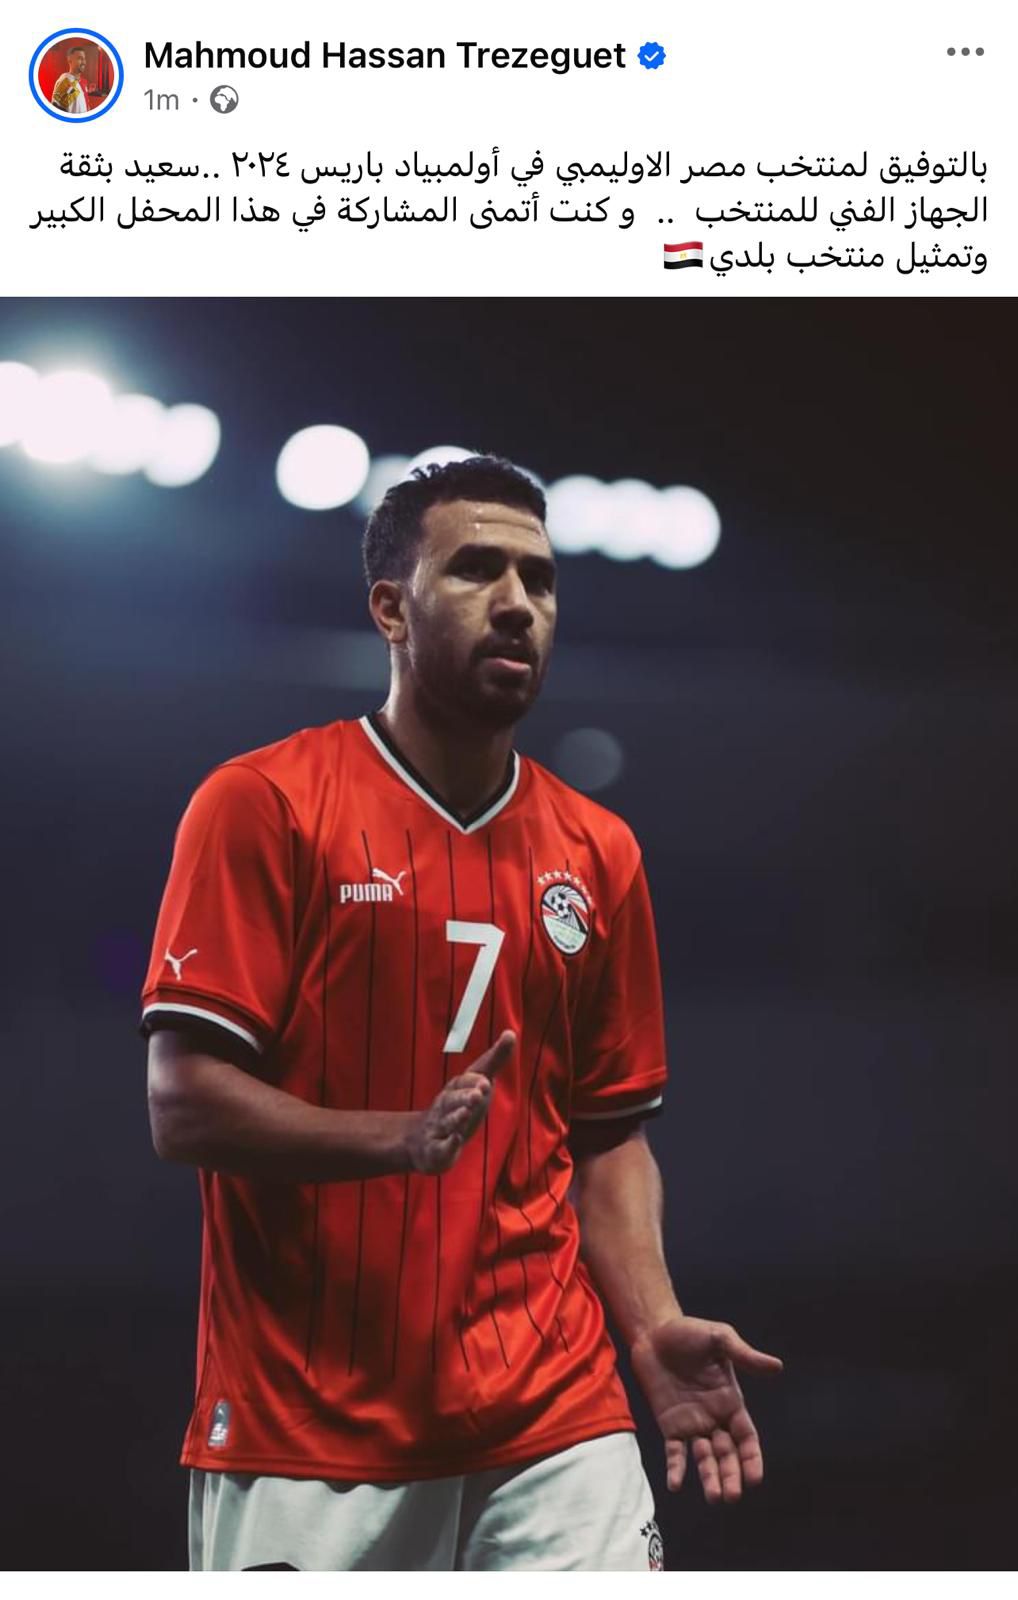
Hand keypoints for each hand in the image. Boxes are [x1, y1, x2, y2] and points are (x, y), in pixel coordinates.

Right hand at [405, 1029, 514, 1174]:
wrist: (422, 1141)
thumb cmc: (458, 1106)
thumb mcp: (476, 1082)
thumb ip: (494, 1060)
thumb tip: (511, 1033)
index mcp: (456, 1089)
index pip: (465, 1082)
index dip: (474, 1082)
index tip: (486, 1081)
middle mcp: (446, 1106)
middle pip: (454, 1100)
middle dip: (465, 1097)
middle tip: (478, 1094)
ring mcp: (440, 1128)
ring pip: (448, 1122)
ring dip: (457, 1117)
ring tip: (466, 1113)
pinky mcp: (437, 1150)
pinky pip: (442, 1147)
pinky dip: (448, 1144)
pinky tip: (455, 1141)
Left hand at [630, 1316, 782, 1501]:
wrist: (654, 1332)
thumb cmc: (690, 1332)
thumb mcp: (719, 1339)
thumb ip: (745, 1355)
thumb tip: (777, 1367)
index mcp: (731, 1401)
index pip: (746, 1437)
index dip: (752, 1458)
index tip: (754, 1478)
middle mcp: (714, 1418)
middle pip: (728, 1454)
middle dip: (731, 1475)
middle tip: (732, 1496)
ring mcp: (692, 1423)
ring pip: (705, 1458)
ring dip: (710, 1478)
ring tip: (714, 1497)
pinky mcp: (669, 1425)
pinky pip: (675, 1452)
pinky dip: (676, 1468)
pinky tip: (675, 1485)